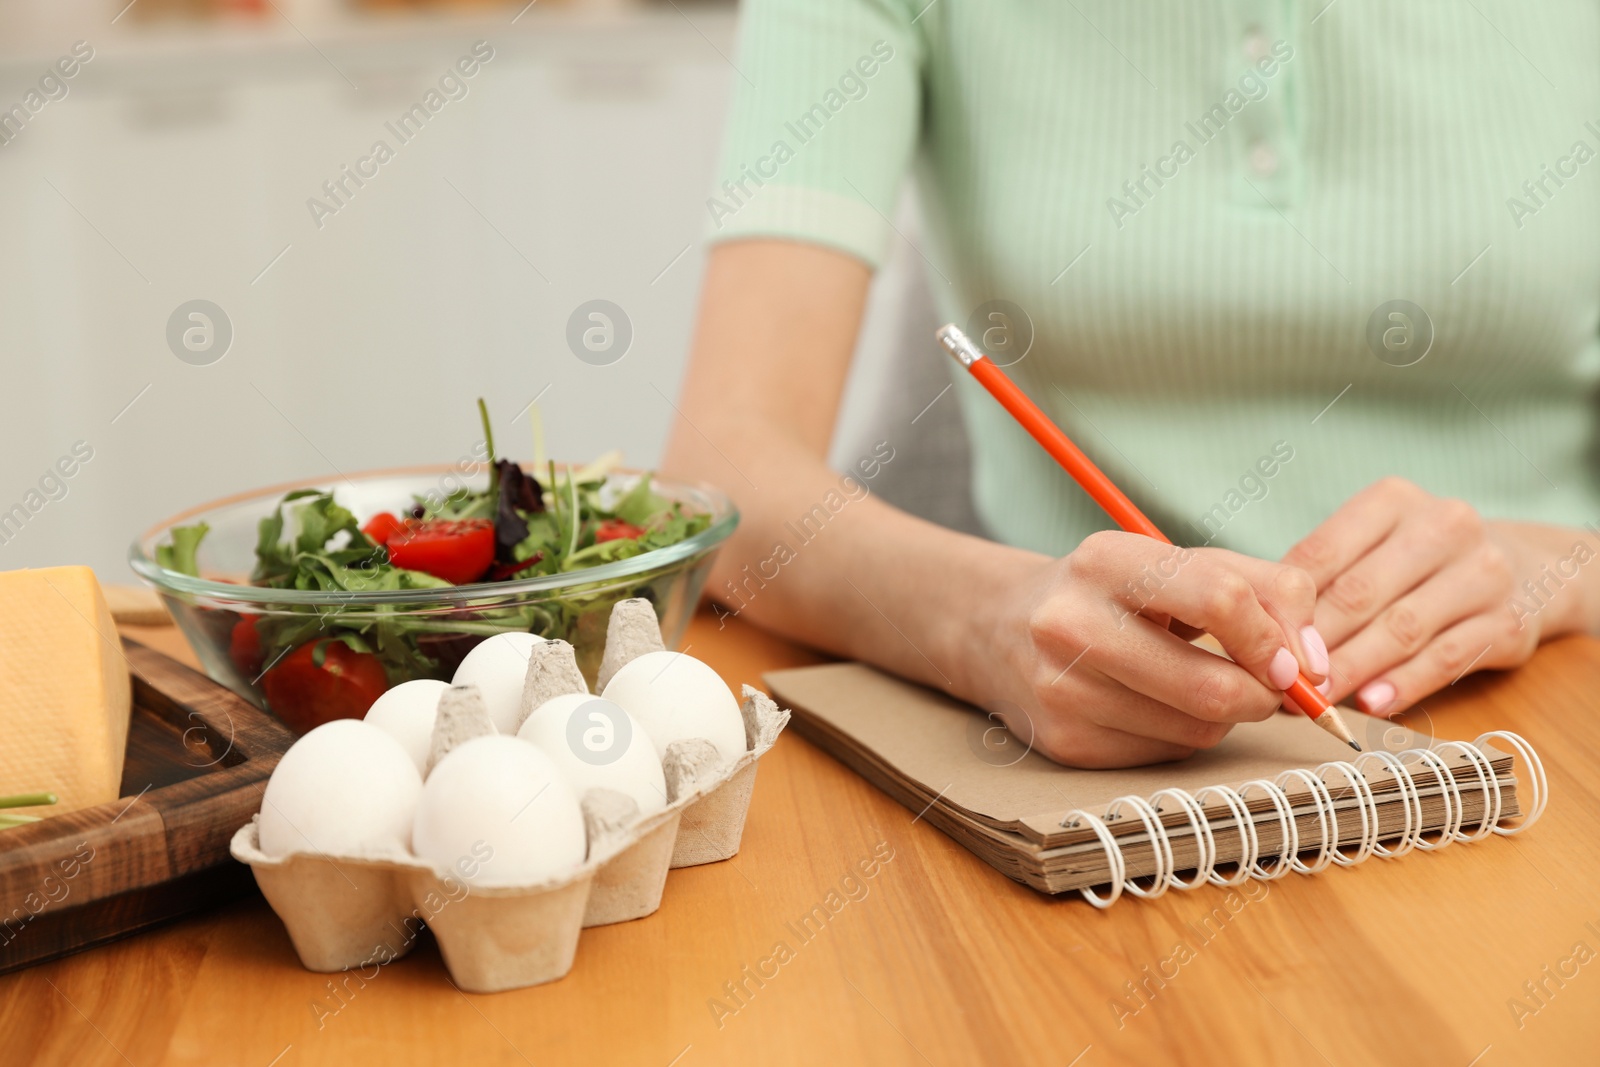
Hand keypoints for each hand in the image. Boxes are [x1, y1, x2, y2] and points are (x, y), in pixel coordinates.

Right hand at [980, 531, 1328, 767]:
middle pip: (1213, 687)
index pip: (1220, 599)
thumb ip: (1264, 590)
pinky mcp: (1064, 743)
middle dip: (1262, 695)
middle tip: (1269, 687)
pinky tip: (1156, 707)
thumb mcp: (1179, 564)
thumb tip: (1315, 667)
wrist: (1002, 629)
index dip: (1275, 638)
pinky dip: (1183, 736)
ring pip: (1197, 730)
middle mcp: (1070, 624)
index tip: (1294, 660)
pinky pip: (1167, 755)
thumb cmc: (1116, 594)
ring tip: (1198, 685)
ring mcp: (1061, 690)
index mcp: (1105, 561)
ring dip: (1224, 716)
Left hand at [1280, 477, 1592, 715]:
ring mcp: (1483, 572)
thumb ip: (1323, 576)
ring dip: (1351, 670)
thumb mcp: (1374, 545)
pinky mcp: (1511, 621)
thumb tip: (1260, 628)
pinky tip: (1370, 703)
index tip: (1255, 643)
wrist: (1527, 566)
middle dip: (1312, 644)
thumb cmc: (1419, 560)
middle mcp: (1443, 525)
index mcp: (1393, 500)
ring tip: (1315, 699)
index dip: (1286, 605)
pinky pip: (1446, 658)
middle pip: (1359, 593)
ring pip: (1401, 628)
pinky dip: (1403, 684)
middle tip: (1277, 681)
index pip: (1322, 553)